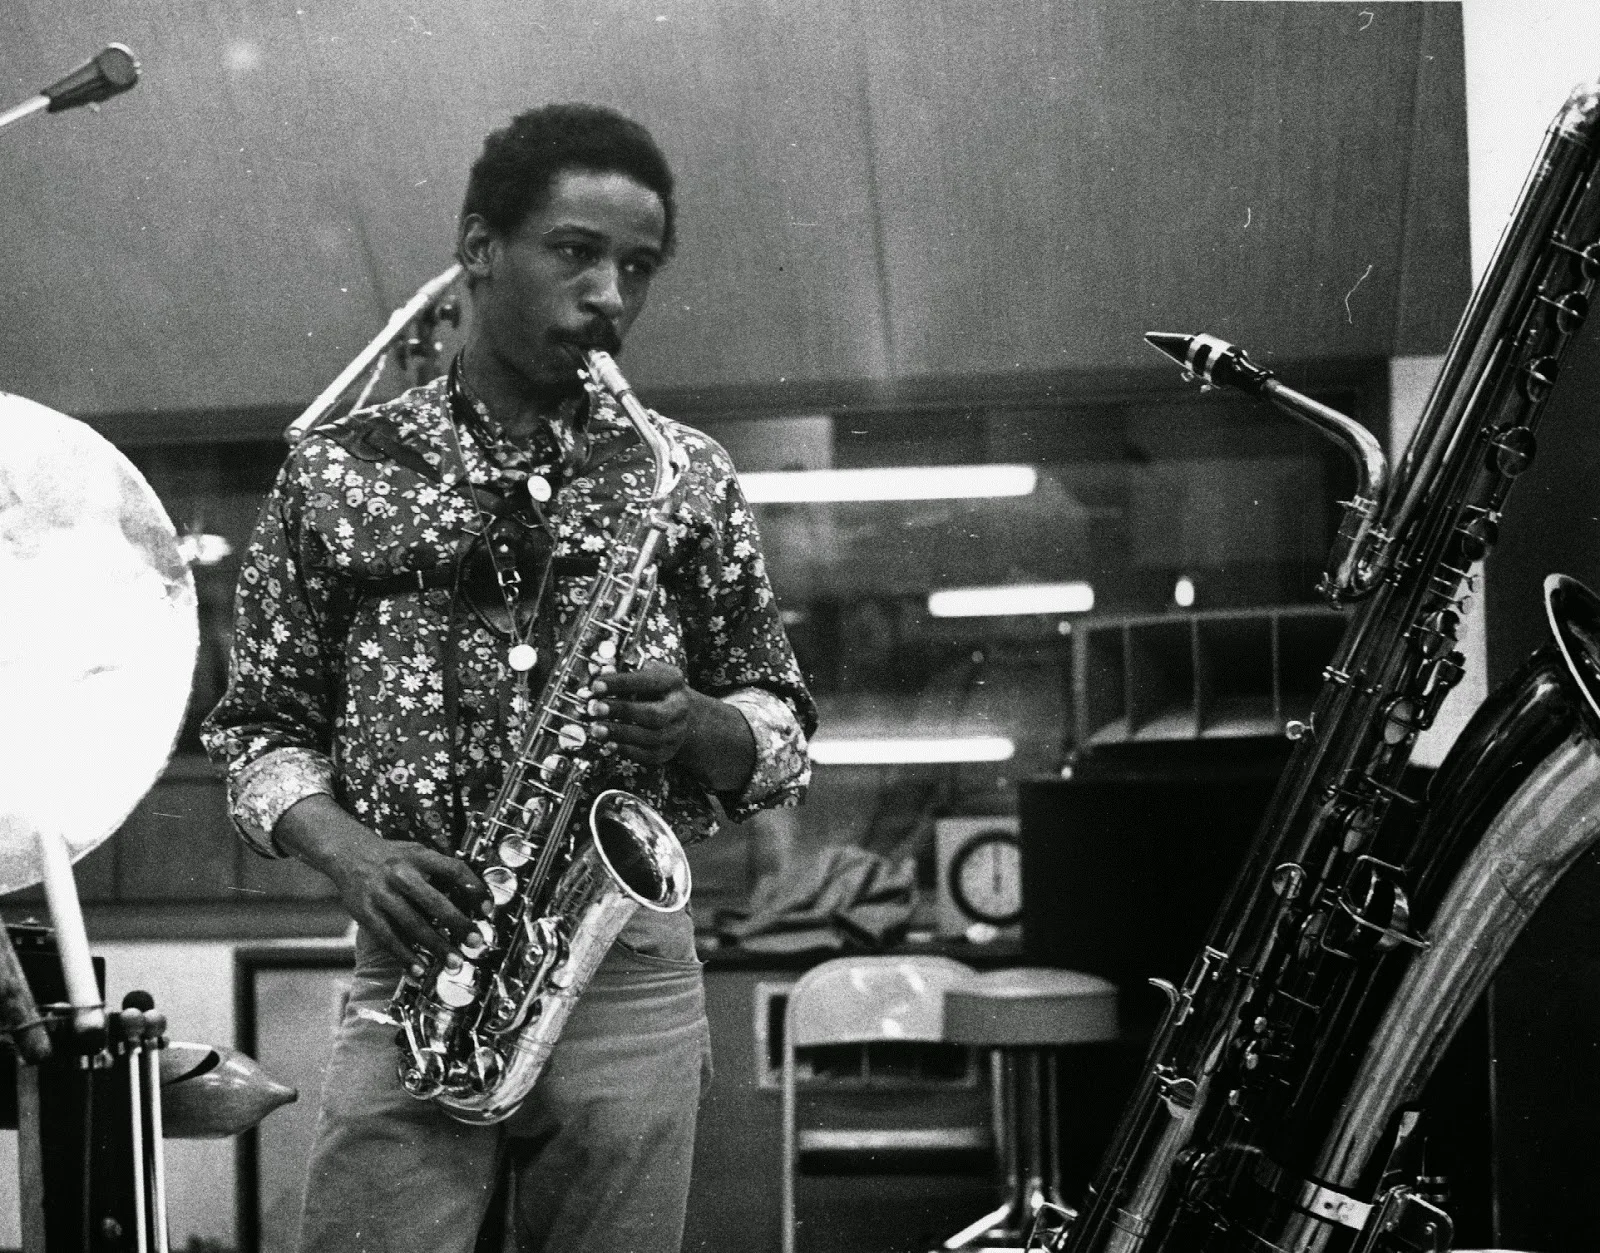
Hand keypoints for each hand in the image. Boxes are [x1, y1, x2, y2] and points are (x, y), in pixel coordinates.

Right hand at [275, 795, 492, 973]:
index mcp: (419, 856)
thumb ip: (440, 870)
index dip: (473, 889)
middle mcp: (401, 874)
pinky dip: (405, 957)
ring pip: (413, 925)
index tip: (487, 909)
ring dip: (436, 946)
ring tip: (455, 962)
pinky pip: (389, 939)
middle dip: (458, 924)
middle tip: (476, 942)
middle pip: (435, 902)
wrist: (347, 852)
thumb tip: (472, 895)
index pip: (454, 870)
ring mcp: (382, 894)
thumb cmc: (392, 856)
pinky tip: (419, 970)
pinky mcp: (365, 912)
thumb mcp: (417, 852)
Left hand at [589, 661, 757, 791]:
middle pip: (654, 714)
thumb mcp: (645, 674)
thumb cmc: (653, 689)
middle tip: (596, 708)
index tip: (596, 685)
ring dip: (620, 733)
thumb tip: (598, 678)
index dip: (621, 684)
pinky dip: (627, 751)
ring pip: (651, 737)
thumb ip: (625, 675)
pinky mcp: (668, 750)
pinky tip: (609, 744)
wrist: (680, 712)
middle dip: (623, 711)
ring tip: (596, 728)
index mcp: (673, 682)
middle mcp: (680, 707)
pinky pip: (649, 755)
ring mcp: (677, 731)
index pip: (649, 682)